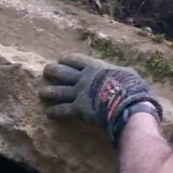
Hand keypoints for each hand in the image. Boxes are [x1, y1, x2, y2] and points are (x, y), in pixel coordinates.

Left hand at [39, 53, 162, 145]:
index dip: (67, 59)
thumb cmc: (131, 87)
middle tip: (46, 70)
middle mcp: (83, 79)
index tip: (61, 59)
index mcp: (95, 67)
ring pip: (59, 91)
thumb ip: (119, 72)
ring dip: (49, 92)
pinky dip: (55, 111)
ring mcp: (79, 93)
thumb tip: (125, 73)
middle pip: (62, 73)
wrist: (126, 103)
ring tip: (41, 92)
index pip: (76, 60)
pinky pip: (63, 110)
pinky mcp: (78, 109)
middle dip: (52, 71)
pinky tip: (49, 113)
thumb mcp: (127, 73)